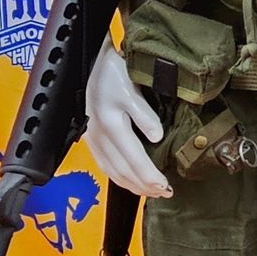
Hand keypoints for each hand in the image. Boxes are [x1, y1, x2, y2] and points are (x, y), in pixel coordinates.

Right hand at [82, 45, 170, 198]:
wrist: (92, 61)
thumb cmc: (113, 71)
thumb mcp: (131, 88)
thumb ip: (144, 114)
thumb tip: (157, 137)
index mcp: (111, 125)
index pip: (134, 160)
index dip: (149, 176)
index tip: (166, 186)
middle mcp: (100, 136)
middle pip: (123, 170)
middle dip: (143, 186)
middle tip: (164, 194)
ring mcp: (93, 138)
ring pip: (112, 170)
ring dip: (131, 185)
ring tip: (150, 192)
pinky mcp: (90, 136)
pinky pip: (104, 164)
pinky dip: (117, 177)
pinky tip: (127, 181)